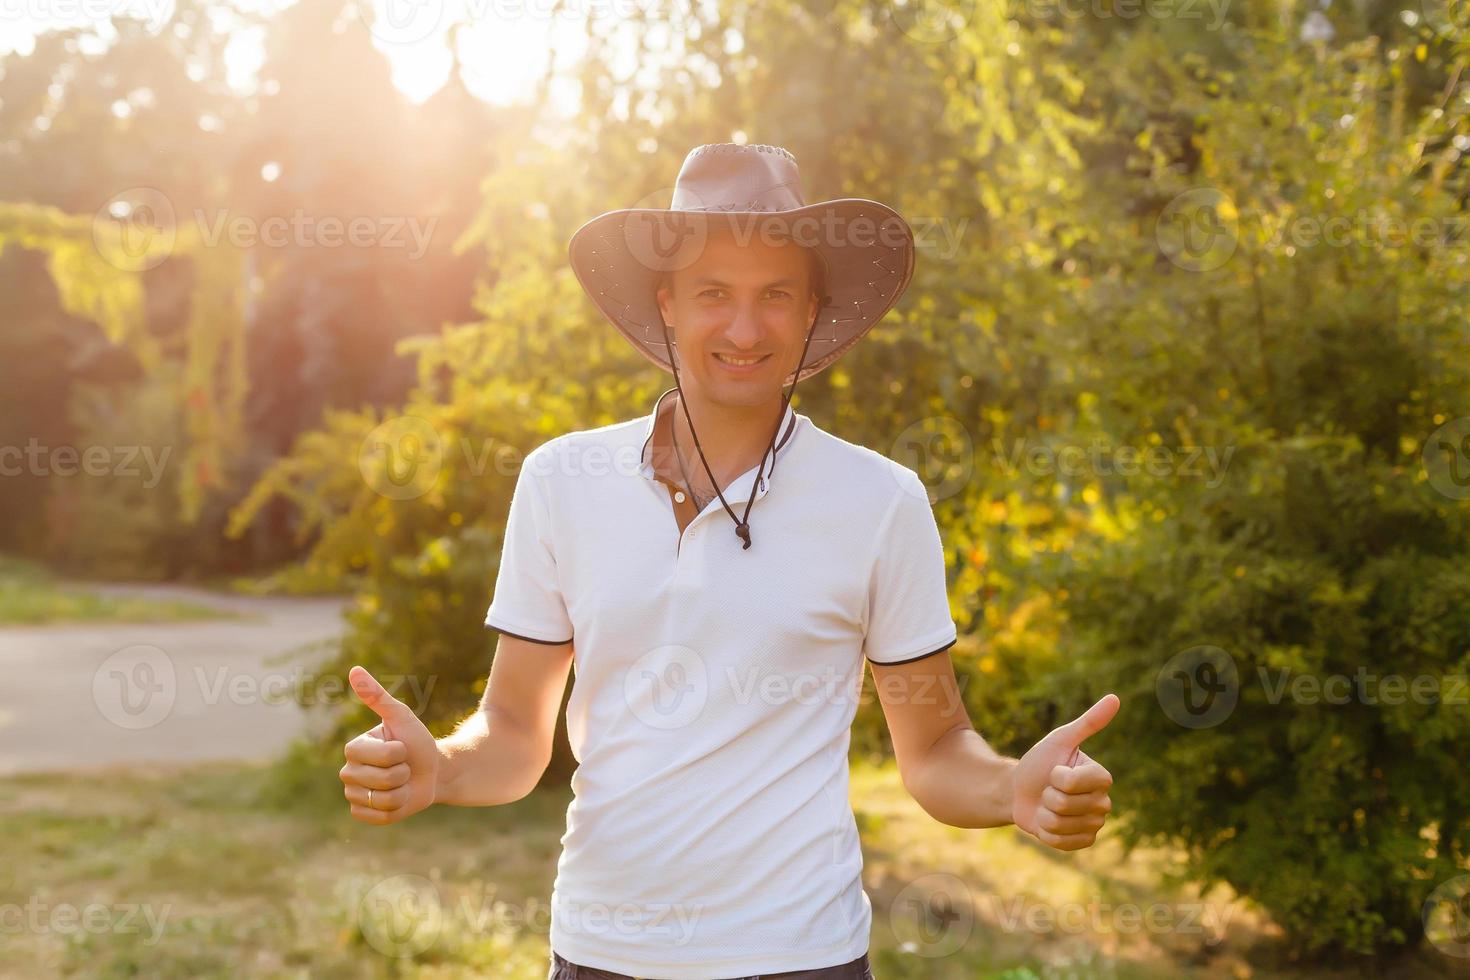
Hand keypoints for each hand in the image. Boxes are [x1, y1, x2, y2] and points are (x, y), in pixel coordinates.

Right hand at [340, 665, 438, 824]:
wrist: (432, 771)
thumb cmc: (417, 742)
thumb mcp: (401, 717)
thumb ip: (377, 696)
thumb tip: (354, 670)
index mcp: (353, 748)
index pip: (379, 756)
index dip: (398, 752)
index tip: (401, 747)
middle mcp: (347, 772)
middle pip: (380, 780)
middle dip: (403, 773)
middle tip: (404, 767)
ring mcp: (353, 795)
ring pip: (381, 800)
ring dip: (402, 792)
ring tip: (402, 783)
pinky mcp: (362, 814)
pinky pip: (379, 816)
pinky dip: (397, 809)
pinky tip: (398, 798)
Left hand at [1010, 694, 1118, 850]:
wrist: (1018, 791)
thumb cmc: (1039, 763)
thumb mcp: (1060, 740)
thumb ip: (1088, 722)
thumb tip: (1115, 698)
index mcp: (1102, 777)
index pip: (1073, 783)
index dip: (1056, 777)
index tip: (1055, 771)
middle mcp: (1103, 802)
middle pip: (1065, 804)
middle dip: (1047, 796)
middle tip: (1048, 790)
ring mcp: (1094, 824)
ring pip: (1061, 825)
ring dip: (1045, 815)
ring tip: (1047, 806)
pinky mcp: (1084, 842)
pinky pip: (1061, 843)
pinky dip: (1046, 833)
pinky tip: (1048, 823)